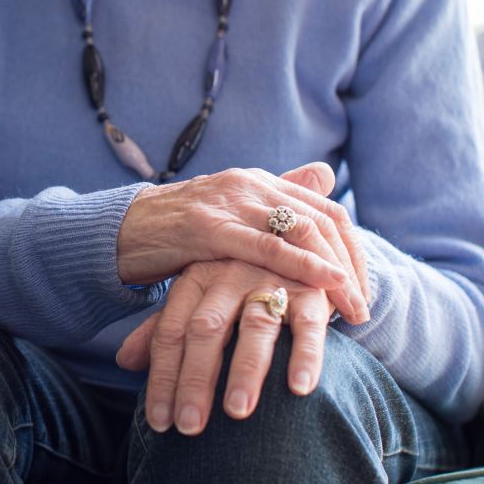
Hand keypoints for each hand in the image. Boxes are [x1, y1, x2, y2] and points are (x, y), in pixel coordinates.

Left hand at [115, 257, 335, 435]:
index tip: (159, 422)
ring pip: (255, 328)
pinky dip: (305, 355)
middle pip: (206, 329)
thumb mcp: (198, 299)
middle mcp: (229, 276)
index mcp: (195, 278)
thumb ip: (164, 329)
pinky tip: (298, 388)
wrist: (295, 246)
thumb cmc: (238, 288)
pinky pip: (308, 324)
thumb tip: (124, 361)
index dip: (162, 377)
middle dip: (195, 380)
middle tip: (189, 427)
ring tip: (237, 412)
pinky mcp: (312, 289)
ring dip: (245, 371)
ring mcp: (271, 279)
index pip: (170, 331)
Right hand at [117, 161, 370, 325]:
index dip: (352, 248)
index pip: (323, 209)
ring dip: (336, 271)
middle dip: (352, 264)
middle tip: (365, 306)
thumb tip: (324, 174)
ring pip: (302, 229)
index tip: (363, 288)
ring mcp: (230, 202)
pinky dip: (302, 266)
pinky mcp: (208, 227)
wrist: (117, 232)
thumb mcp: (229, 219)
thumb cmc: (175, 235)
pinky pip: (266, 246)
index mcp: (259, 182)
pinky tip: (324, 287)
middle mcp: (250, 184)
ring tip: (353, 308)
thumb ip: (273, 205)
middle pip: (322, 219)